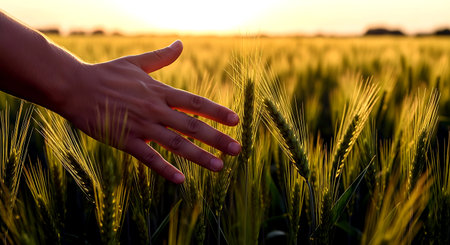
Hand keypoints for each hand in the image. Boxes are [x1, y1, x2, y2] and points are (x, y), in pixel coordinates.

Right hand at [59, 40, 240, 183]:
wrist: (75, 87)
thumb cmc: (106, 74)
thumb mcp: (136, 63)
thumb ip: (161, 57)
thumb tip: (180, 43)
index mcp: (159, 92)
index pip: (195, 103)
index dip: (217, 112)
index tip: (236, 120)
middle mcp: (156, 110)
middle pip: (192, 126)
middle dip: (217, 138)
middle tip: (238, 149)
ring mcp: (142, 126)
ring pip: (176, 144)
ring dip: (199, 157)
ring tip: (220, 167)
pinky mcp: (126, 141)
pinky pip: (149, 158)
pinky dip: (165, 169)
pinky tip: (181, 180)